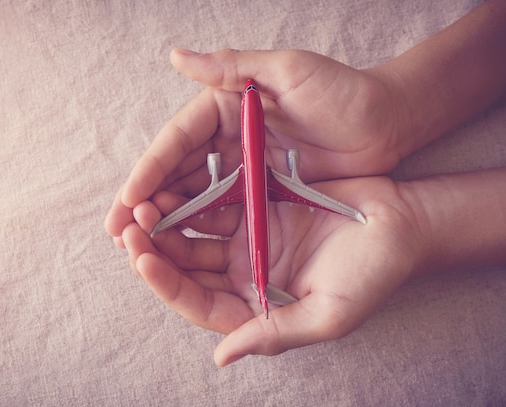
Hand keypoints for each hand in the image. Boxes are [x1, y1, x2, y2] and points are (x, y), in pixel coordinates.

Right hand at [105, 48, 406, 243]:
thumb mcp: (289, 69)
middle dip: (145, 203)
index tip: (128, 199)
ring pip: (193, 198)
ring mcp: (242, 169)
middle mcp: (226, 139)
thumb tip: (176, 56)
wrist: (387, 124)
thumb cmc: (342, 91)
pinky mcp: (260, 194)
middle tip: (118, 232)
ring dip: (165, 221)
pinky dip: (198, 230)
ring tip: (138, 246)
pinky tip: (178, 250)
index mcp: (226, 107)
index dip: (149, 170)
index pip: (177, 141)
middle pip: (176, 174)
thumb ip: (234, 66)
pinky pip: (223, 214)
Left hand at [122, 176, 423, 365]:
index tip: (141, 259)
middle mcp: (245, 276)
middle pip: (187, 268)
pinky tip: (173, 183)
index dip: (167, 284)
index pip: (198, 302)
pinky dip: (192, 196)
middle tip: (129, 226)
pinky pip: (214, 203)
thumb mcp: (328, 314)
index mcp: (256, 307)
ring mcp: (248, 241)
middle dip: (154, 250)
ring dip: (166, 222)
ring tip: (142, 203)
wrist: (400, 222)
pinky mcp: (256, 208)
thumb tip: (222, 357)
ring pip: (194, 235)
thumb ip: (275, 334)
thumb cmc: (372, 273)